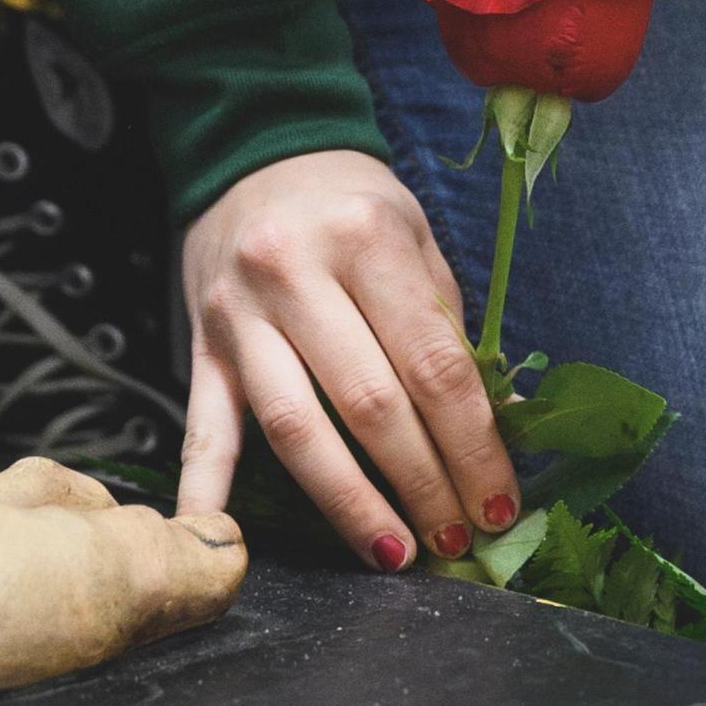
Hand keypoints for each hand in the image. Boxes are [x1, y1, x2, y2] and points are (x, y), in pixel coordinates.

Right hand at [177, 149, 517, 570]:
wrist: (255, 151)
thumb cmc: (351, 204)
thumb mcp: (416, 241)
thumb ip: (453, 332)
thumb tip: (504, 428)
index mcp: (366, 241)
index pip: (433, 366)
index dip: (473, 446)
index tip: (498, 503)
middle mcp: (295, 274)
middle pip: (370, 406)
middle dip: (423, 484)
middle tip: (456, 539)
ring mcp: (240, 315)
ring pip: (295, 430)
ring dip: (350, 505)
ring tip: (393, 554)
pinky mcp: (201, 347)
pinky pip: (204, 429)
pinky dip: (208, 492)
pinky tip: (219, 544)